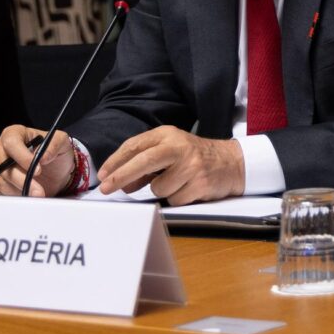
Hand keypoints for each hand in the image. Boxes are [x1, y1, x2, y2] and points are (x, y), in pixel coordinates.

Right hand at [0, 124, 76, 196]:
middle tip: (39, 189)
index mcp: (14, 133)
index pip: (11, 142)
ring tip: (38, 194)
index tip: (38, 169)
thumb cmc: (54, 152)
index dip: (23, 157)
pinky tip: (28, 194)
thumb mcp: (61, 142)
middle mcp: (1, 148)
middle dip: (22, 179)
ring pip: (2, 180)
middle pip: (3, 164)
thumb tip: (43, 157)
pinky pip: (1, 191)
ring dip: (21, 190)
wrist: (54, 171)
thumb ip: (54, 145)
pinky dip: (15, 195)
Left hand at [95, 127, 245, 202]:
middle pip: (142, 161)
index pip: (135, 145)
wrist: (231, 162)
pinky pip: (174, 199)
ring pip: (158, 188)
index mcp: (167, 134)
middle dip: (120, 176)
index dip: (115, 161)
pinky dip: (177, 198)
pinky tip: (188, 189)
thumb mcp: (170, 152)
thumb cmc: (194, 157)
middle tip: (106, 188)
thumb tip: (122, 183)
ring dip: (162, 191)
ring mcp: (191, 165)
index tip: (102, 175)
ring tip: (177, 182)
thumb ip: (145, 164)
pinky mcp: (200, 183)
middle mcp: (178, 146)